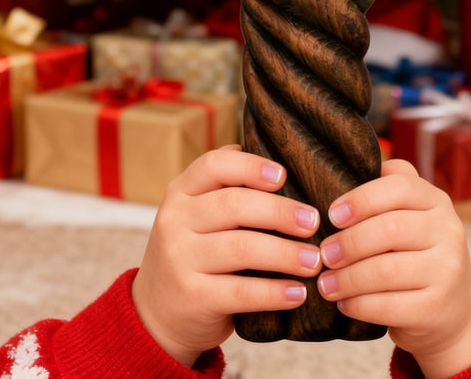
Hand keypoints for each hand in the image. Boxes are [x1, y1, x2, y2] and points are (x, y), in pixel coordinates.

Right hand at [131, 146, 321, 367]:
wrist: (156, 315)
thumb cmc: (194, 254)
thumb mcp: (195, 214)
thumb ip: (222, 187)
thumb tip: (263, 155)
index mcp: (180, 193)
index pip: (213, 165)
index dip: (250, 166)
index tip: (283, 176)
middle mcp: (174, 221)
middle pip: (233, 205)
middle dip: (280, 212)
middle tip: (314, 222)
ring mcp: (179, 259)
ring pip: (241, 248)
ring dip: (285, 253)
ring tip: (314, 260)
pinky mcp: (191, 298)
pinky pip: (241, 291)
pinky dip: (274, 291)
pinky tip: (298, 292)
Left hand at [316, 159, 470, 378]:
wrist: (454, 310)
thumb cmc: (416, 253)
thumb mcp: (412, 216)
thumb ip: (387, 190)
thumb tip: (345, 171)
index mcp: (436, 201)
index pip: (400, 186)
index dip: (362, 198)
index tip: (333, 214)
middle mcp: (448, 231)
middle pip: (389, 228)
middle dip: (349, 242)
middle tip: (323, 255)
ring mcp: (447, 271)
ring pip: (386, 270)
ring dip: (347, 278)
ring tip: (325, 283)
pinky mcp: (437, 308)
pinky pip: (388, 305)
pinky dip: (358, 304)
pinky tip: (343, 303)